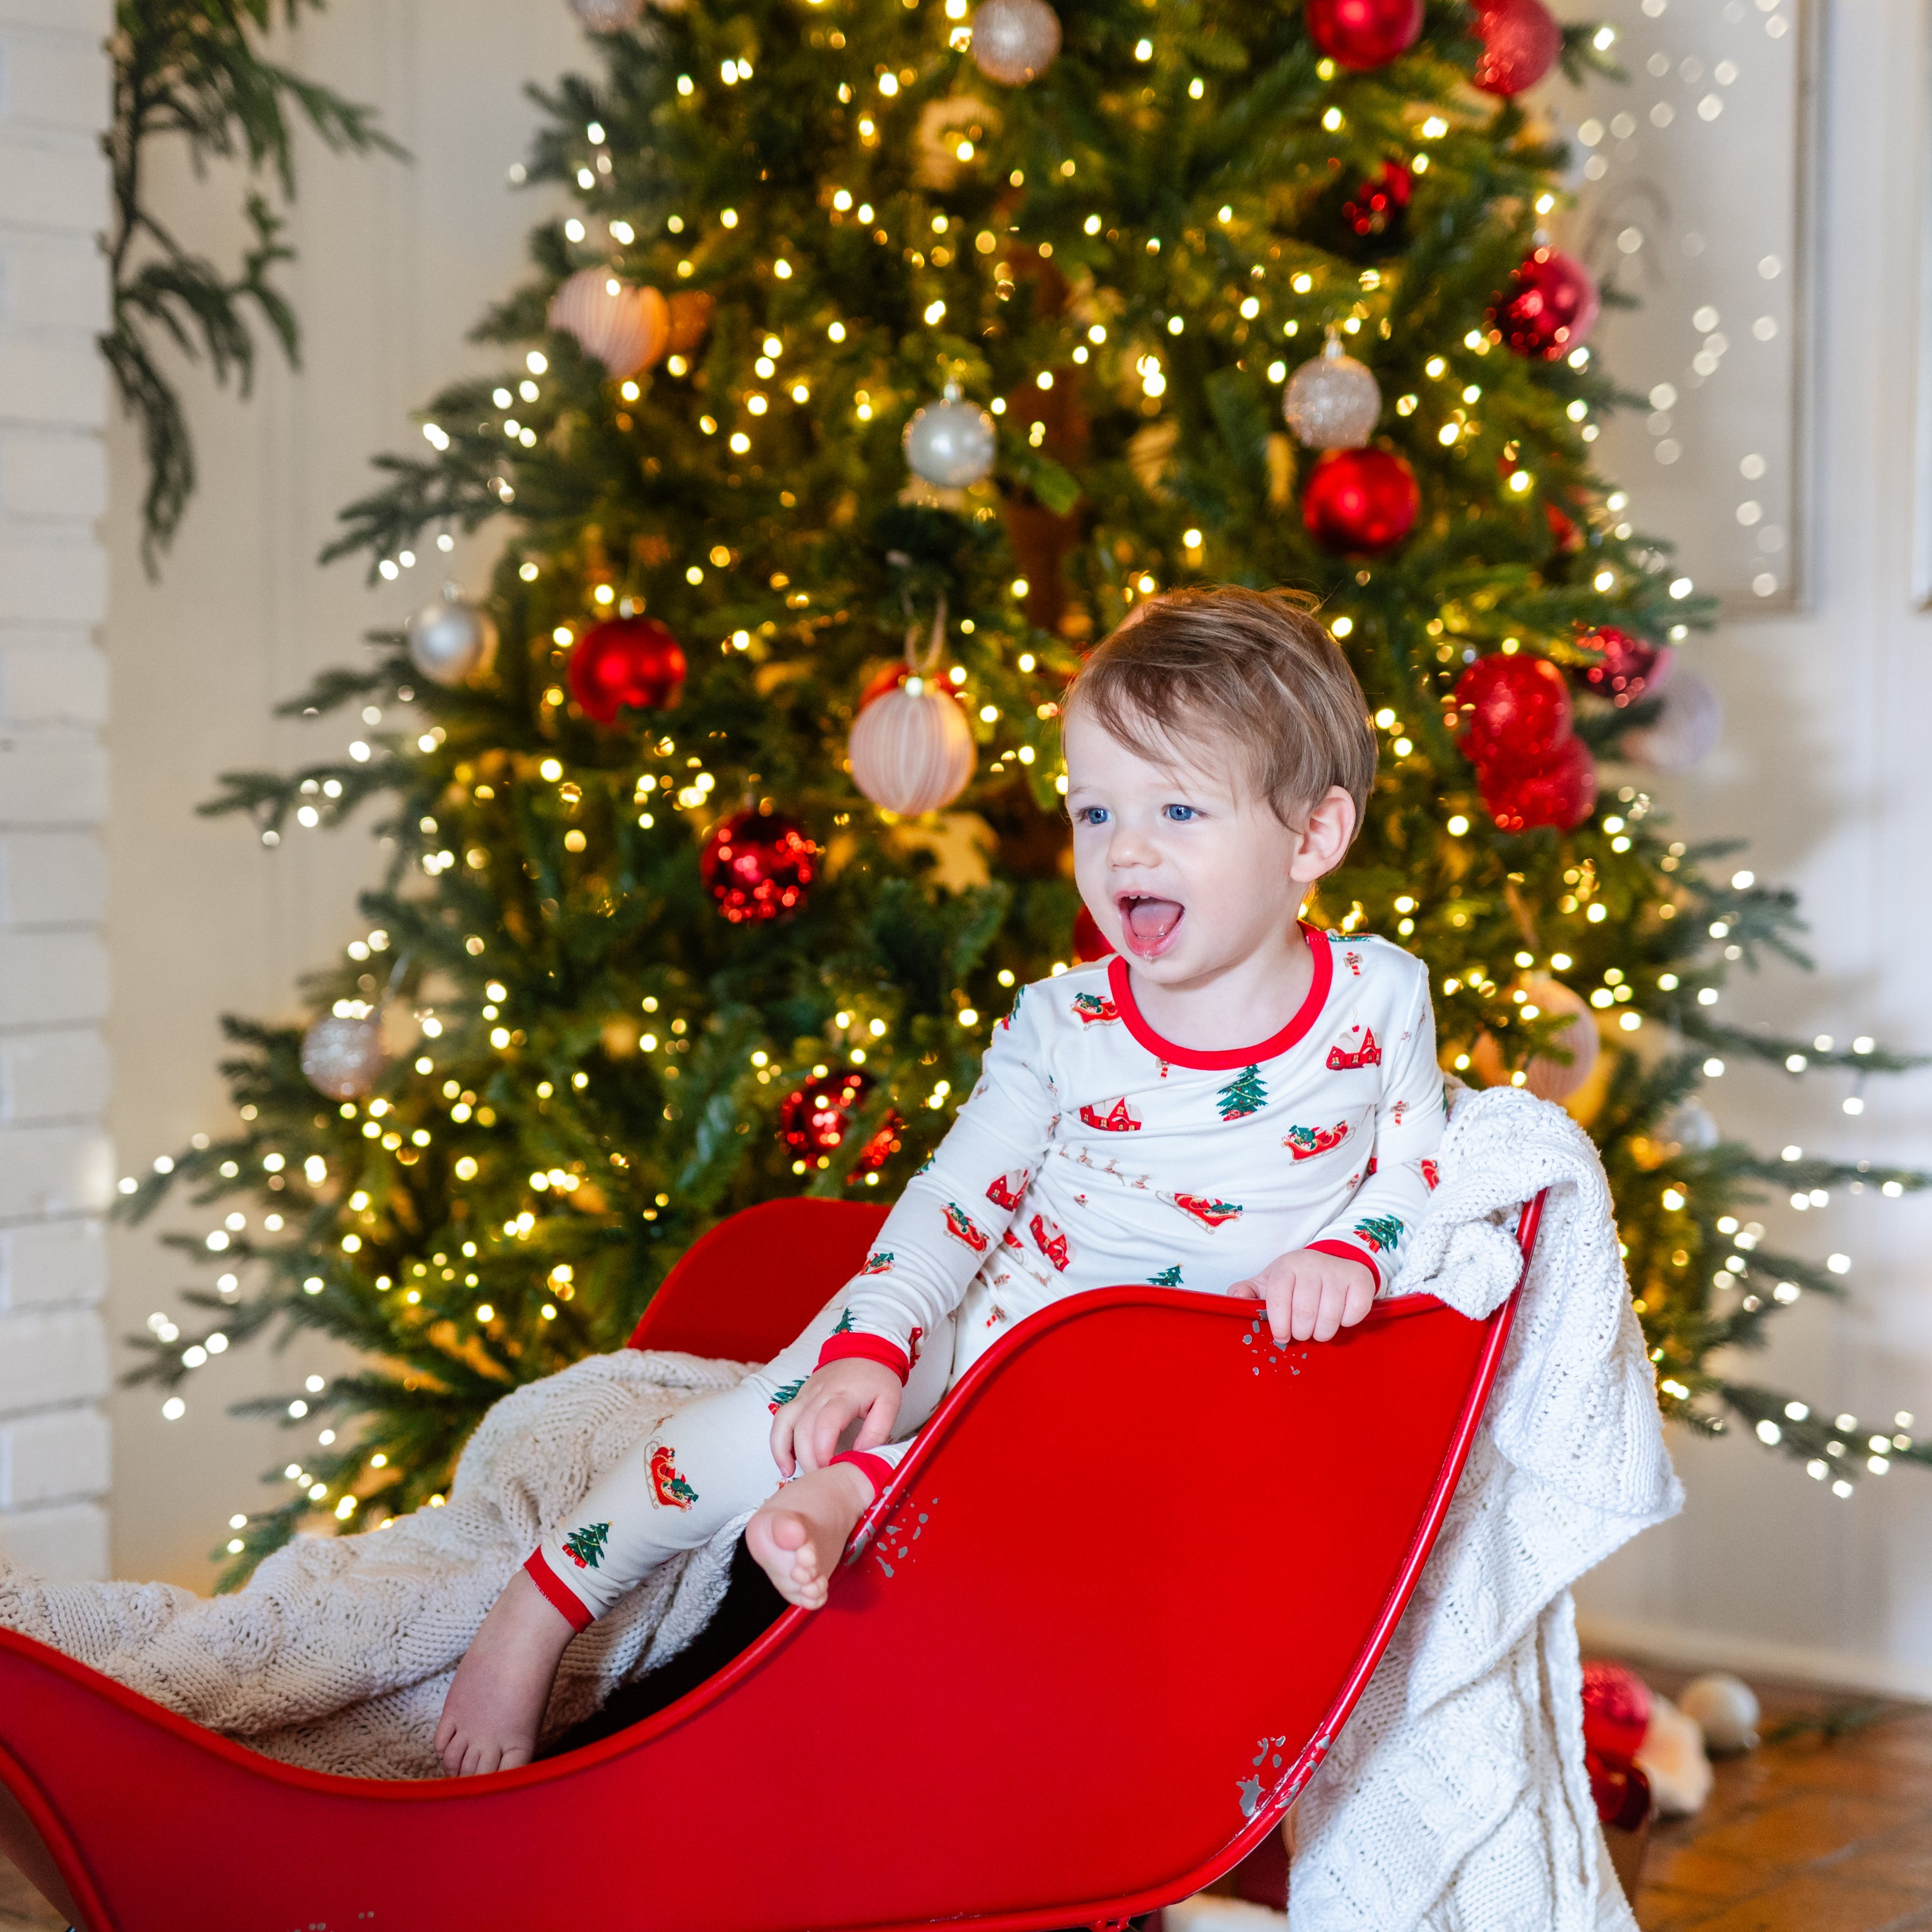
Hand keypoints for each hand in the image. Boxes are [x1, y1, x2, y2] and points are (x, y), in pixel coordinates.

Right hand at [769, 1357, 902, 1477]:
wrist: (863, 1349)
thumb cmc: (877, 1379)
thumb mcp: (890, 1402)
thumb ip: (878, 1430)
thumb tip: (860, 1456)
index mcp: (845, 1395)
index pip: (827, 1422)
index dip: (824, 1450)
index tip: (832, 1469)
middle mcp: (820, 1394)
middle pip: (803, 1428)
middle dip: (808, 1458)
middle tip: (820, 1478)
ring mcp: (806, 1394)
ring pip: (785, 1422)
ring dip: (784, 1451)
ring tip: (791, 1474)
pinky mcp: (799, 1397)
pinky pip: (781, 1419)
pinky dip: (777, 1442)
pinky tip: (785, 1462)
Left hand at [1230, 1248, 1375, 1344]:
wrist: (1331, 1263)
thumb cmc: (1294, 1281)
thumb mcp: (1268, 1283)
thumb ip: (1248, 1292)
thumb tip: (1234, 1298)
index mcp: (1285, 1267)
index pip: (1278, 1298)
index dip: (1279, 1324)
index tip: (1281, 1336)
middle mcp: (1311, 1264)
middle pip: (1305, 1312)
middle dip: (1302, 1332)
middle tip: (1302, 1332)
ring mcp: (1337, 1270)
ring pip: (1331, 1317)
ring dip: (1324, 1332)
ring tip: (1319, 1329)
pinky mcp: (1360, 1279)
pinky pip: (1355, 1312)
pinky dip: (1347, 1322)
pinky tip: (1340, 1316)